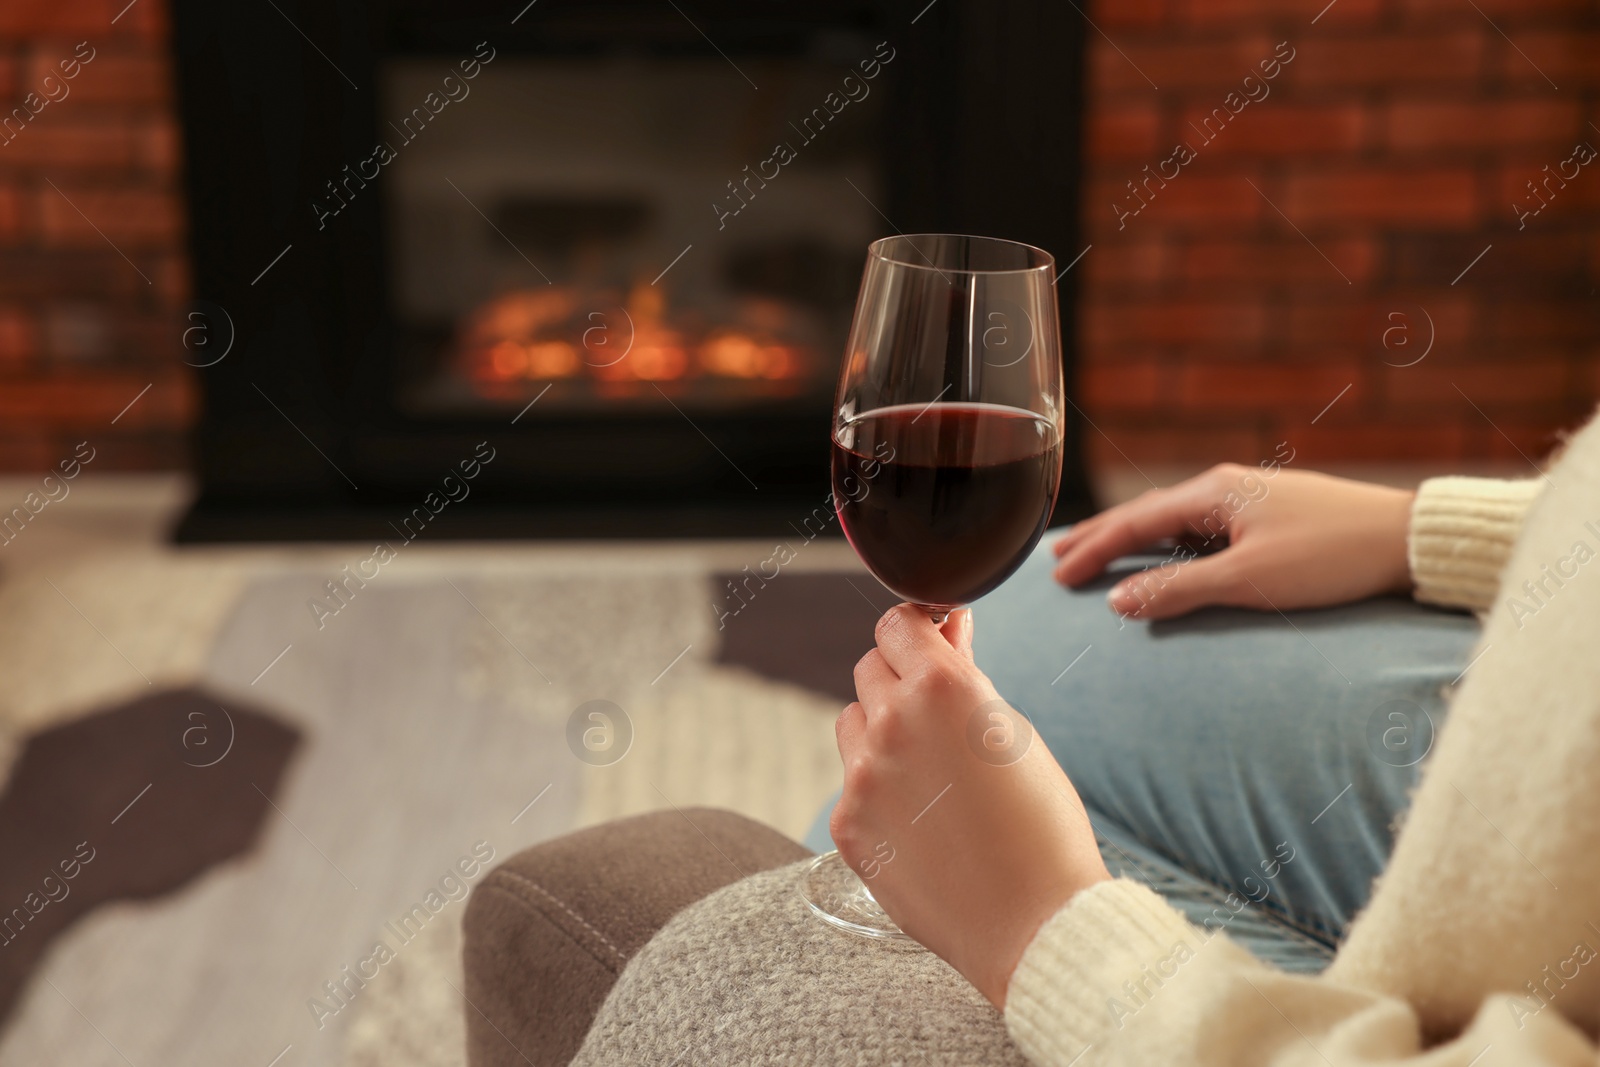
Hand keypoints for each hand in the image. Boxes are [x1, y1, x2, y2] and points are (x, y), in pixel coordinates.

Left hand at [832, 605, 1109, 1009]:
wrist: (1035, 923)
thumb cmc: (1042, 825)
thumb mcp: (1013, 731)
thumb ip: (965, 675)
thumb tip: (943, 630)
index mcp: (941, 687)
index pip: (896, 624)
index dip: (916, 632)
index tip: (929, 644)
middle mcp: (891, 723)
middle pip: (870, 668)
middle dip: (900, 680)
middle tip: (939, 717)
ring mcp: (862, 777)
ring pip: (852, 722)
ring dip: (880, 731)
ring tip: (931, 774)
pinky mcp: (847, 825)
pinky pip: (851, 784)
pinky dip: (877, 790)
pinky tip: (921, 821)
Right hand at [1052, 464, 1415, 619]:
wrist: (1409, 539)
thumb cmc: (1331, 557)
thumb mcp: (1250, 580)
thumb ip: (1179, 590)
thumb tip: (1117, 600)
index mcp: (1213, 492)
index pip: (1133, 522)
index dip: (1091, 550)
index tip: (1056, 575)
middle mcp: (1226, 486)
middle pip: (1146, 512)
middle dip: (1101, 536)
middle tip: (1058, 557)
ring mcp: (1250, 497)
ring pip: (1175, 518)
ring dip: (1134, 538)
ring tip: (1101, 555)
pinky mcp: (1271, 514)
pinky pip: (1202, 526)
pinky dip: (1170, 541)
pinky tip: (1167, 554)